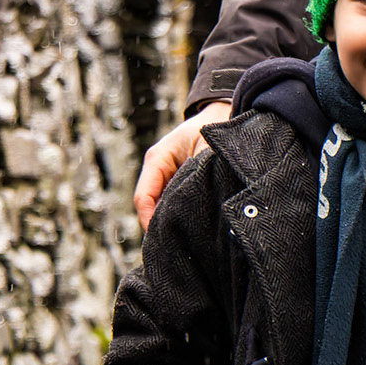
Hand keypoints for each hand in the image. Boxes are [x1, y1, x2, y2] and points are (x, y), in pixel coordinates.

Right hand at [133, 102, 232, 231]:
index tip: (166, 239)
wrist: (221, 116)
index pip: (144, 198)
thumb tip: (201, 201)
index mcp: (157, 159)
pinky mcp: (174, 183)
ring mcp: (163, 177)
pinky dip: (178, 217)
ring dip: (171, 223)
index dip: (151, 222)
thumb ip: (200, 174)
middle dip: (160, 227)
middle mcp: (156, 169)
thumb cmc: (214, 129)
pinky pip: (171, 205)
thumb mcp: (207, 150)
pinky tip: (192, 230)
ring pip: (159, 209)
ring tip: (186, 242)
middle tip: (177, 248)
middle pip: (149, 208)